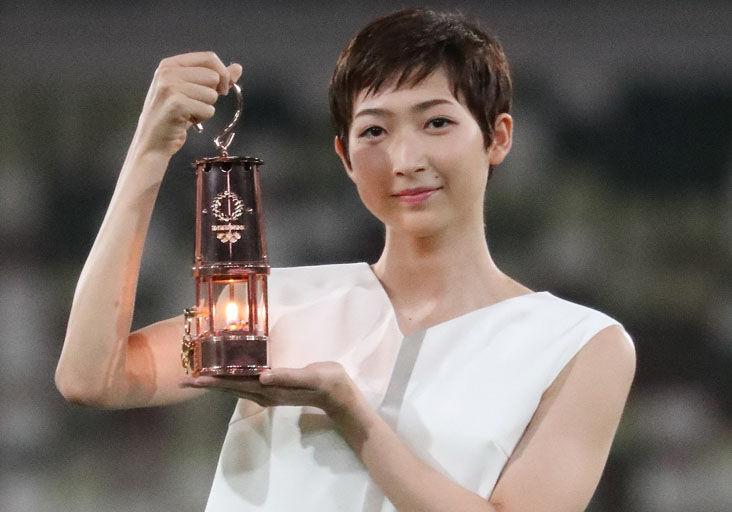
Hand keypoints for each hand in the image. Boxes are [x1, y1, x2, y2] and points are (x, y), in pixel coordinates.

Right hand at [132, 51, 242, 158]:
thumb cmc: (174, 116)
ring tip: (188, 113)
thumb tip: (237, 68)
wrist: (153, 141)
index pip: (209, 58)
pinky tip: (187, 121)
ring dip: (205, 108)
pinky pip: (208, 110)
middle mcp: (168, 72)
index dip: (222, 73)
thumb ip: (215, 79)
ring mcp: (170, 87)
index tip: (223, 89)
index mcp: (171, 64)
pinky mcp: (176, 104)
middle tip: (196, 104)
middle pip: (213, 76)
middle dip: (212, 94)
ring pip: (212, 94)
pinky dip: (202, 118)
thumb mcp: (193, 92)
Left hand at [180, 362, 360, 417]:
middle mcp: (264, 393)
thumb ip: (287, 376)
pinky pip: (245, 383)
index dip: (214, 381)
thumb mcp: (310, 377)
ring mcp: (268, 392)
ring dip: (217, 382)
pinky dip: (231, 379)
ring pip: (235, 387)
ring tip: (199, 377)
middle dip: (207, 384)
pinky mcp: (273, 388)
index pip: (235, 385)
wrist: (339, 396)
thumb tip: (262, 376)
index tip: (194, 379)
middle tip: (184, 378)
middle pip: (229, 388)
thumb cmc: (326, 383)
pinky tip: (227, 373)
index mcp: (269, 389)